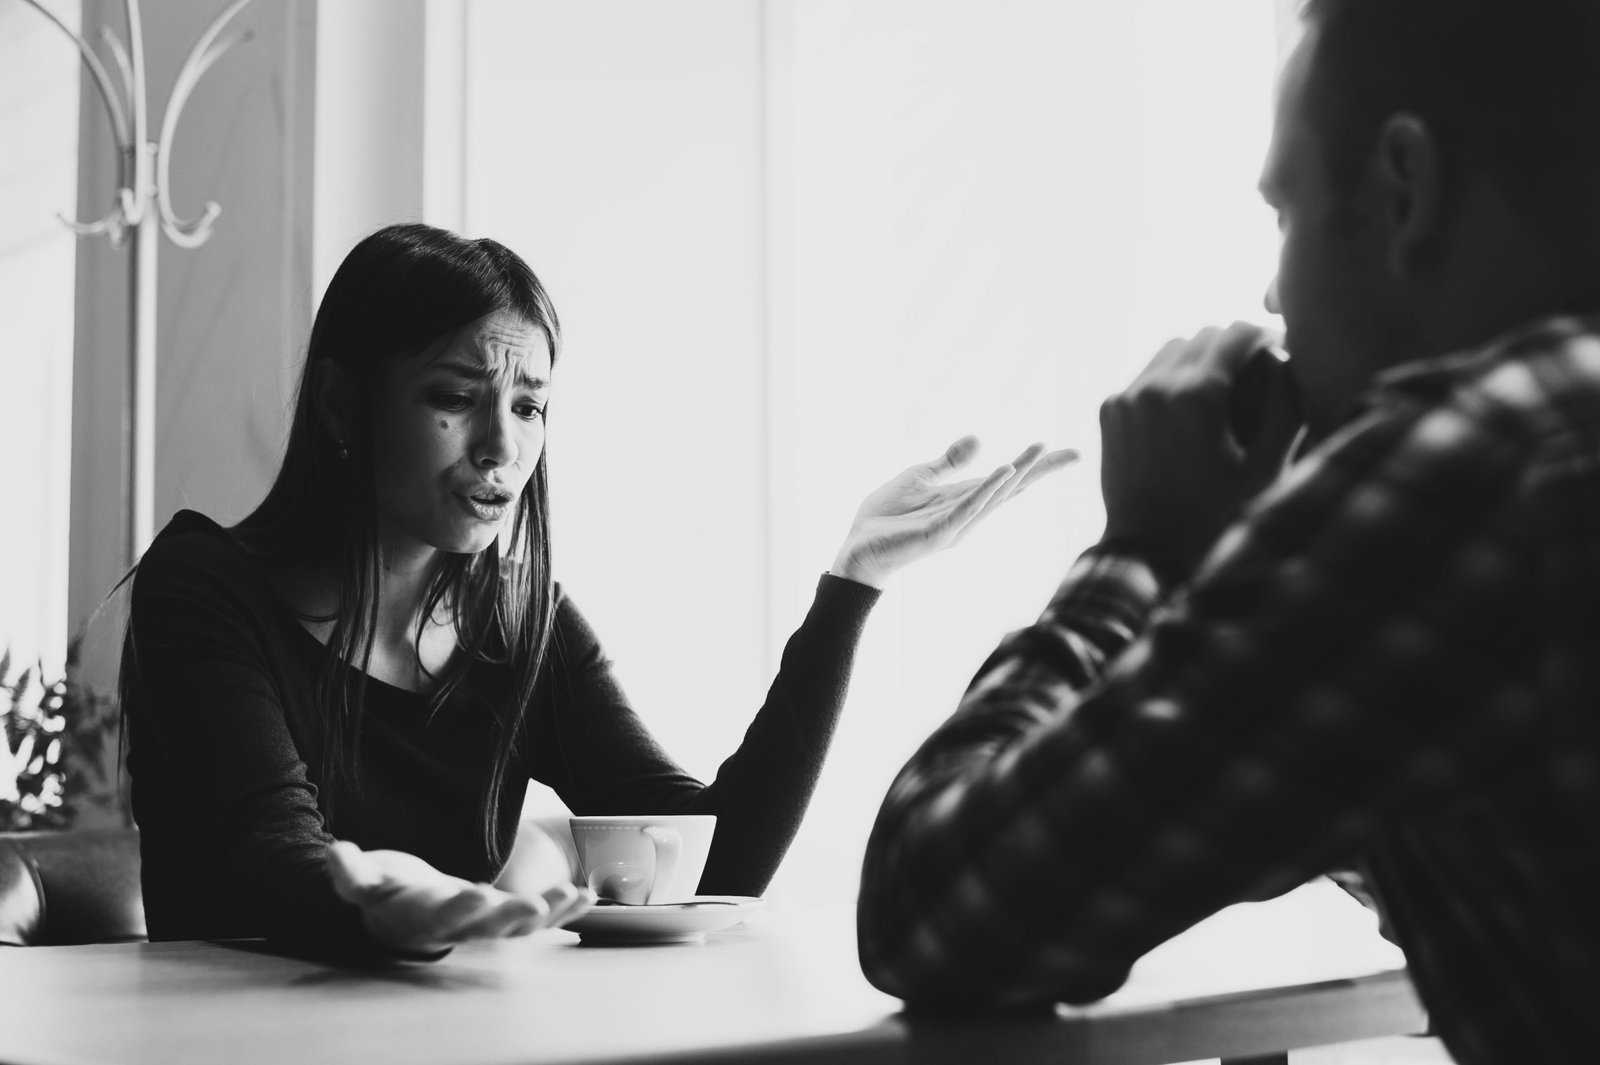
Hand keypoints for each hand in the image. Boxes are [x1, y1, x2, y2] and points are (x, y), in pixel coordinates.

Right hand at [327, 840, 593, 955]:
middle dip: (512, 915)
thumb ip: (350, 873)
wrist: (405, 917)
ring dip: (549, 914)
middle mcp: (462, 927)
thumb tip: (336, 851)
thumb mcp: (364, 882)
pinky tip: (587, 895)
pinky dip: (564, 911)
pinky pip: (540, 921)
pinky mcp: (508, 918)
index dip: (458, 906)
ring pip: (522, 927)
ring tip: (574, 895)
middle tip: (534, 903)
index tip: (474, 892)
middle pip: (489, 927)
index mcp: (426, 916)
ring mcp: (488, 926)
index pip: (443, 915)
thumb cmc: (387, 893)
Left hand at [831, 437, 1078, 588]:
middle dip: (1041, 470)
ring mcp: (956, 525)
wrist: (856, 548)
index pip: (1007, 480)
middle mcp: (968, 514)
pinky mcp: (938, 533)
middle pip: (1012, 489)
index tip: (1068, 452)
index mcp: (965, 499)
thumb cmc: (887, 516)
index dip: (1036, 466)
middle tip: (1075, 454)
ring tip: (1040, 450)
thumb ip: (949, 461)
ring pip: (995, 497)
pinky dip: (987, 491)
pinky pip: (967, 509)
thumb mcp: (920, 478)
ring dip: (1018, 473)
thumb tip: (980, 438)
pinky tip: (1005, 471)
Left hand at [1100, 321, 1303, 581]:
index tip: (1276, 353)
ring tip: (1220, 387)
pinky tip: (1185, 408)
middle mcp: (1156, 385)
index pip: (1235, 333)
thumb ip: (1286, 407)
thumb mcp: (1266, 467)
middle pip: (1202, 336)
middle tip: (1252, 370)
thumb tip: (1289, 360)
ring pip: (1170, 349)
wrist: (1149, 549)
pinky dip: (1168, 379)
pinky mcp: (1109, 410)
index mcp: (1197, 394)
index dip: (1262, 337)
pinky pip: (1145, 375)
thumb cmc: (1216, 515)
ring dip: (1198, 359)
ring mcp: (1127, 396)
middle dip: (1231, 346)